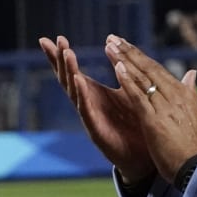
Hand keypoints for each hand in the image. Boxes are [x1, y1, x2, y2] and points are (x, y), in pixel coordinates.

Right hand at [37, 35, 152, 183]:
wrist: (144, 158)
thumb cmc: (136, 127)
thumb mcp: (132, 96)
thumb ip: (128, 78)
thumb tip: (128, 57)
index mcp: (94, 94)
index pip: (74, 71)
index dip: (64, 56)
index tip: (55, 37)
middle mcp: (87, 104)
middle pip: (67, 78)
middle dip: (60, 60)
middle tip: (52, 41)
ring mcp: (89, 117)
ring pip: (75, 91)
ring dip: (70, 72)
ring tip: (67, 54)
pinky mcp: (96, 130)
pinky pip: (86, 111)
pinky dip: (82, 96)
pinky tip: (78, 81)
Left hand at [104, 36, 196, 181]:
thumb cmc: (195, 145)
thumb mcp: (194, 114)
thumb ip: (190, 92)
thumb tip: (191, 74)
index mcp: (183, 95)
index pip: (157, 70)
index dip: (140, 57)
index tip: (125, 44)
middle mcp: (174, 96)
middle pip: (148, 69)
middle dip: (129, 52)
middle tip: (112, 38)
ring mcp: (165, 107)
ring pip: (142, 78)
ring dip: (124, 60)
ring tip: (109, 46)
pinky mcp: (155, 120)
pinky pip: (139, 97)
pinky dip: (128, 81)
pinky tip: (118, 69)